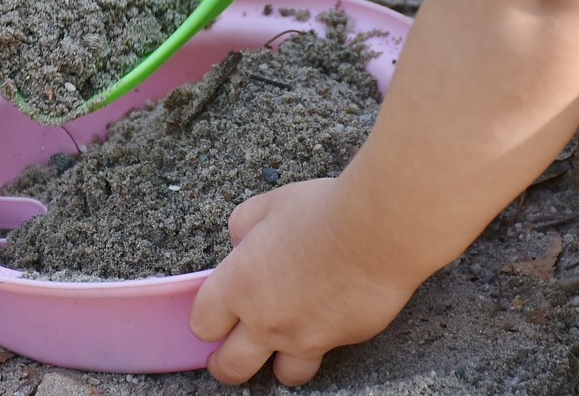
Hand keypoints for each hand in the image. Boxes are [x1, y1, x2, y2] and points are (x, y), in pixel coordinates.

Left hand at [188, 177, 418, 385]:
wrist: (376, 231)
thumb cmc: (322, 212)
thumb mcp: (269, 204)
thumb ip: (244, 225)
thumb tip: (240, 241)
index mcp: (239, 284)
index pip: (202, 324)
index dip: (206, 320)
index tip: (212, 317)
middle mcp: (265, 320)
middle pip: (230, 367)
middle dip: (225, 364)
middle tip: (228, 357)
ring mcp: (304, 337)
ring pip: (281, 374)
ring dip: (278, 363)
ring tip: (282, 349)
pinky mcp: (340, 341)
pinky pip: (325, 352)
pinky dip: (323, 341)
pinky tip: (331, 315)